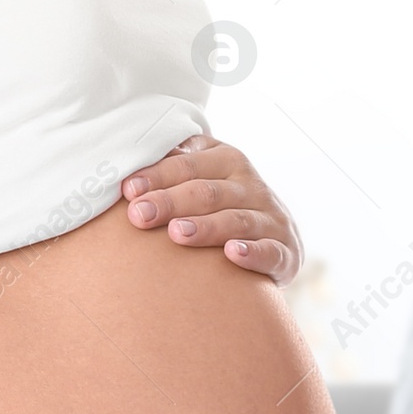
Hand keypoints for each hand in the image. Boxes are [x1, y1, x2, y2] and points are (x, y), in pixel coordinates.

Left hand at [120, 135, 302, 286]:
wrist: (277, 244)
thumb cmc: (223, 208)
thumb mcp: (204, 179)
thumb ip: (176, 167)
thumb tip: (126, 159)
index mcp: (228, 161)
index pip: (189, 165)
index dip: (158, 175)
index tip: (128, 190)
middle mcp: (252, 187)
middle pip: (208, 192)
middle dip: (171, 202)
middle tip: (139, 216)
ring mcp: (272, 219)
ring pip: (236, 220)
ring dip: (206, 226)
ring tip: (177, 233)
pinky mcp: (286, 252)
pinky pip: (270, 251)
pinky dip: (252, 252)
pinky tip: (231, 254)